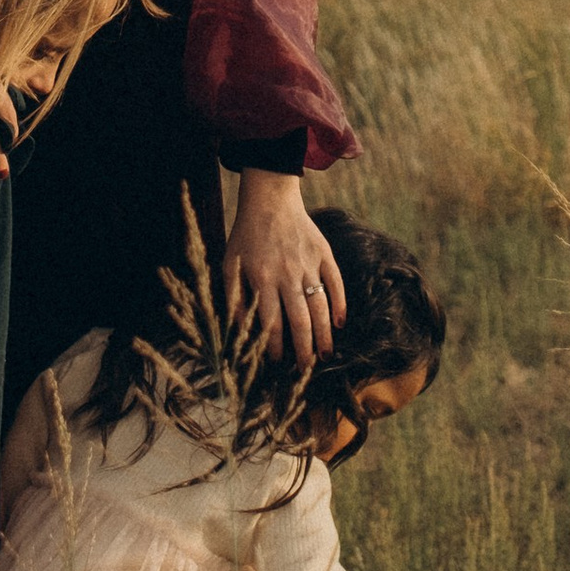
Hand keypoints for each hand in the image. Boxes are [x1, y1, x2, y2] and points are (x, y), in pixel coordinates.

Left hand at [224, 172, 346, 368]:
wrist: (270, 200)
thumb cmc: (246, 236)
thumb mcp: (230, 265)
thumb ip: (234, 298)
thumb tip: (240, 331)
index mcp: (262, 279)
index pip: (271, 323)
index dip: (276, 348)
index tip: (278, 363)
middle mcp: (287, 275)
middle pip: (299, 321)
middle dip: (303, 350)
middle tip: (306, 370)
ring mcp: (308, 265)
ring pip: (320, 307)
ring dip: (324, 335)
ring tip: (326, 355)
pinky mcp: (324, 254)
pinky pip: (336, 283)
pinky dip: (340, 304)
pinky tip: (339, 323)